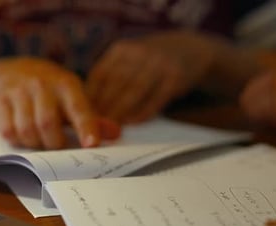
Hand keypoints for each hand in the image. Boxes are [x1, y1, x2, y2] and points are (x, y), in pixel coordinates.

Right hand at [0, 57, 120, 148]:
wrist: (14, 71)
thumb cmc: (52, 92)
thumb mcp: (74, 98)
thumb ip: (93, 119)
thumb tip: (115, 134)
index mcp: (66, 84)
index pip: (78, 108)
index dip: (86, 128)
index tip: (91, 145)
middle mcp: (41, 85)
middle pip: (47, 124)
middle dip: (54, 143)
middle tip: (59, 147)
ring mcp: (18, 92)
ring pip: (26, 130)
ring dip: (36, 144)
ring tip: (41, 142)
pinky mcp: (0, 101)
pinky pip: (8, 131)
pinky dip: (18, 141)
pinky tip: (24, 136)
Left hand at [87, 32, 213, 122]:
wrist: (191, 49)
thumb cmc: (151, 61)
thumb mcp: (129, 58)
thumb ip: (112, 76)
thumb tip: (90, 106)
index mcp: (122, 49)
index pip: (100, 74)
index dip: (91, 96)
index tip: (84, 115)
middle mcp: (140, 53)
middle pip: (116, 83)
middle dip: (104, 107)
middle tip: (95, 126)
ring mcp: (159, 64)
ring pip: (134, 92)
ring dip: (121, 113)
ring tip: (112, 128)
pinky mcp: (175, 78)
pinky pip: (154, 99)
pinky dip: (142, 113)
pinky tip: (133, 123)